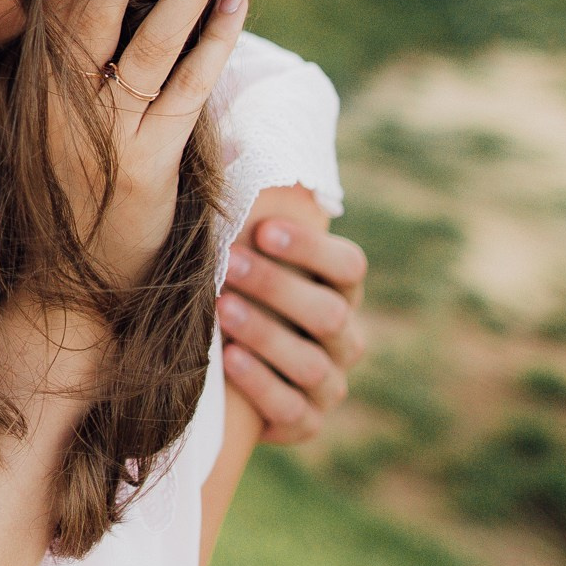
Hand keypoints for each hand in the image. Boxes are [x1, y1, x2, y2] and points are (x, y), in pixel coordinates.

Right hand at [42, 0, 246, 288]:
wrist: (71, 286)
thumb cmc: (71, 196)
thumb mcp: (48, 124)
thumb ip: (64, 67)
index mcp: (36, 86)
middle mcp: (61, 103)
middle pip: (96, 5)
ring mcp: (103, 133)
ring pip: (150, 39)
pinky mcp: (144, 164)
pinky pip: (185, 90)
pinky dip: (213, 43)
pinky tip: (237, 4)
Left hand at [218, 207, 367, 445]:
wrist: (216, 375)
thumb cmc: (231, 292)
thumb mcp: (239, 254)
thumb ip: (244, 209)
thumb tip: (229, 141)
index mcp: (339, 290)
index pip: (349, 265)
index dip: (312, 248)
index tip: (262, 229)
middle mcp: (345, 337)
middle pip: (330, 312)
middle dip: (278, 286)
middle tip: (229, 263)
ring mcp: (329, 384)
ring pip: (313, 363)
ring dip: (268, 334)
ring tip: (223, 309)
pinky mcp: (306, 423)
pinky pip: (295, 411)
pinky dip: (263, 386)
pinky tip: (230, 361)